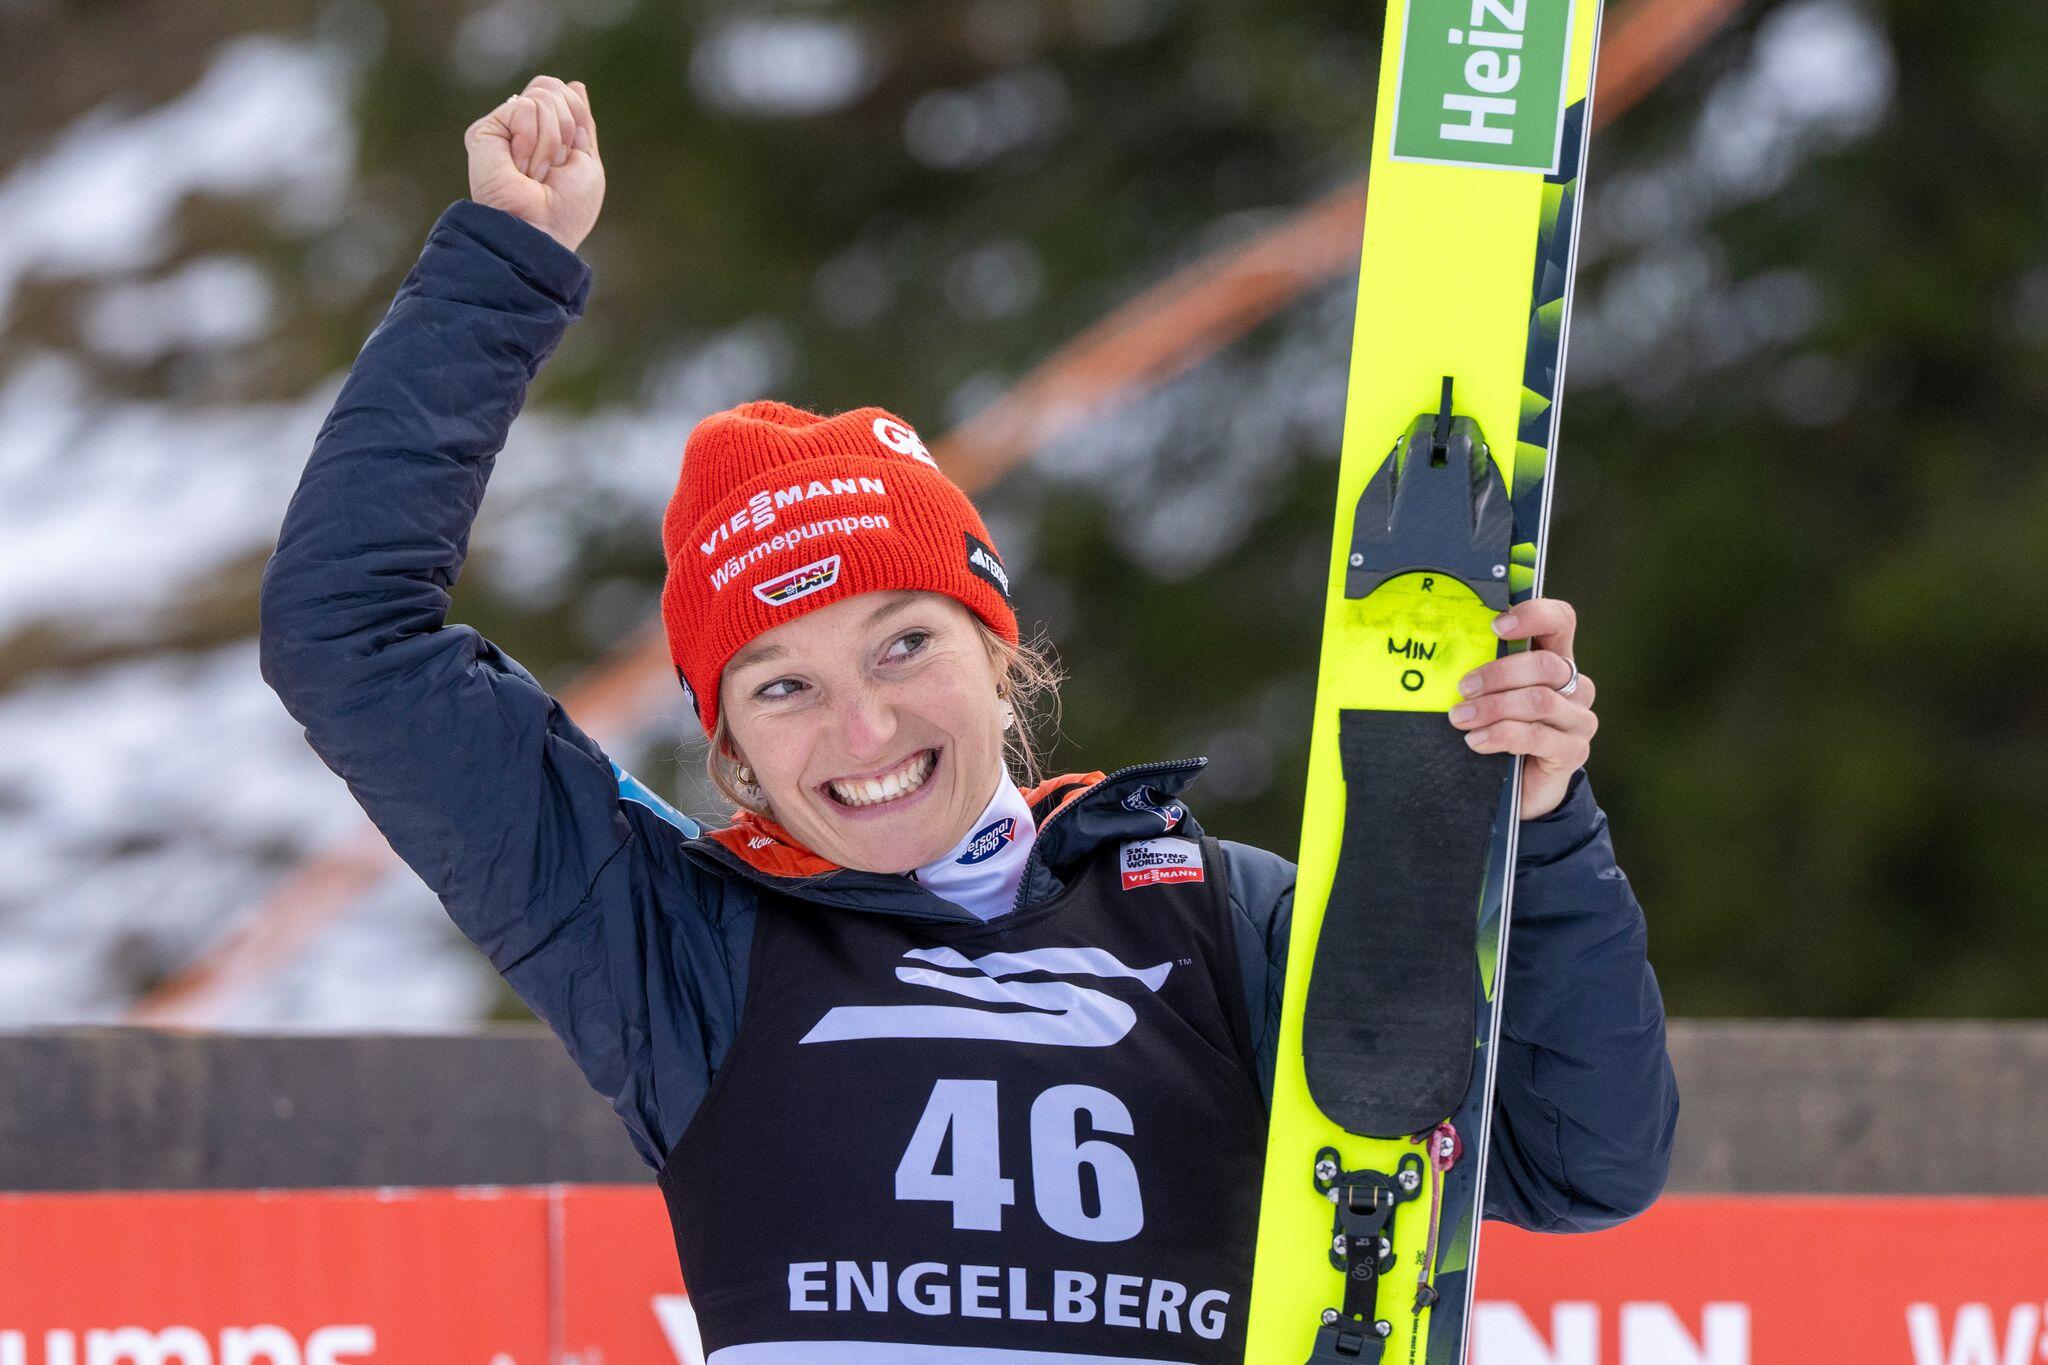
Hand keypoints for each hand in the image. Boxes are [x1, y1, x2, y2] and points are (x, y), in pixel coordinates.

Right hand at [464, 75, 603, 253]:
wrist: (542, 230)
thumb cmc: (566, 209)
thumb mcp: (587, 162)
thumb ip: (581, 123)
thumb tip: (575, 85)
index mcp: (545, 134)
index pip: (562, 93)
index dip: (576, 117)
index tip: (571, 155)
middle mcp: (521, 128)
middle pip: (551, 88)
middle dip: (566, 129)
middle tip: (552, 168)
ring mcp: (502, 129)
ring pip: (541, 97)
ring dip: (551, 142)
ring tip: (535, 173)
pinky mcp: (485, 131)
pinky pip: (524, 107)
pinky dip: (532, 140)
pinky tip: (520, 167)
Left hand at [1446, 597, 1596, 819]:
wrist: (1521, 790)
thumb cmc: (1501, 732)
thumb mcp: (1493, 698)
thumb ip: (1485, 676)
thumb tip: (1445, 657)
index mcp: (1555, 662)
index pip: (1560, 621)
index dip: (1534, 615)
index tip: (1496, 625)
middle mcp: (1575, 687)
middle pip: (1546, 665)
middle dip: (1498, 673)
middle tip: (1462, 688)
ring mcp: (1578, 720)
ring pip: (1538, 701)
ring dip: (1493, 707)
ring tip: (1460, 717)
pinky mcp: (1573, 751)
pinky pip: (1537, 736)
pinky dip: (1502, 735)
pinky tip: (1477, 741)